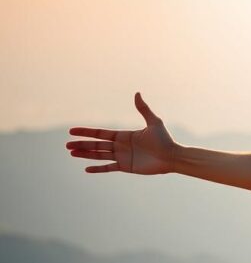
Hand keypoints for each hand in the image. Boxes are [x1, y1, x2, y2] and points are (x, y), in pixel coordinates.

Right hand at [66, 92, 180, 173]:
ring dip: (85, 154)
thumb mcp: (153, 122)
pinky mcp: (126, 167)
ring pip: (99, 155)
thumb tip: (137, 93)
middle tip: (67, 145)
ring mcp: (122, 157)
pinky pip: (109, 168)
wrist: (172, 157)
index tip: (72, 131)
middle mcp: (120, 146)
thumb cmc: (165, 139)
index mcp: (124, 135)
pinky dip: (98, 168)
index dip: (86, 132)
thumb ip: (143, 109)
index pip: (101, 133)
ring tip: (72, 153)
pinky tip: (86, 169)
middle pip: (96, 145)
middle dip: (82, 144)